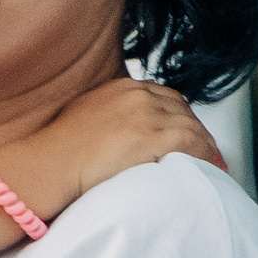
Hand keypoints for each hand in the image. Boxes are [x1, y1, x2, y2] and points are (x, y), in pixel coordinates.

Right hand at [32, 78, 221, 194]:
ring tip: (207, 164)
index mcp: (122, 88)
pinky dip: (203, 156)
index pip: (165, 97)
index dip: (178, 117)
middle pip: (182, 110)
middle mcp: (139, 95)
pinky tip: (204, 168)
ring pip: (192, 126)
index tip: (184, 133)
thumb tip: (120, 132)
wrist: (50, 163)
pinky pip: (193, 143)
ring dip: (202, 146)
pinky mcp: (156, 135)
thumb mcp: (84, 115)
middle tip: (201, 152)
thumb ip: (108, 115)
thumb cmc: (59, 150)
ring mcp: (149, 114)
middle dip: (194, 131)